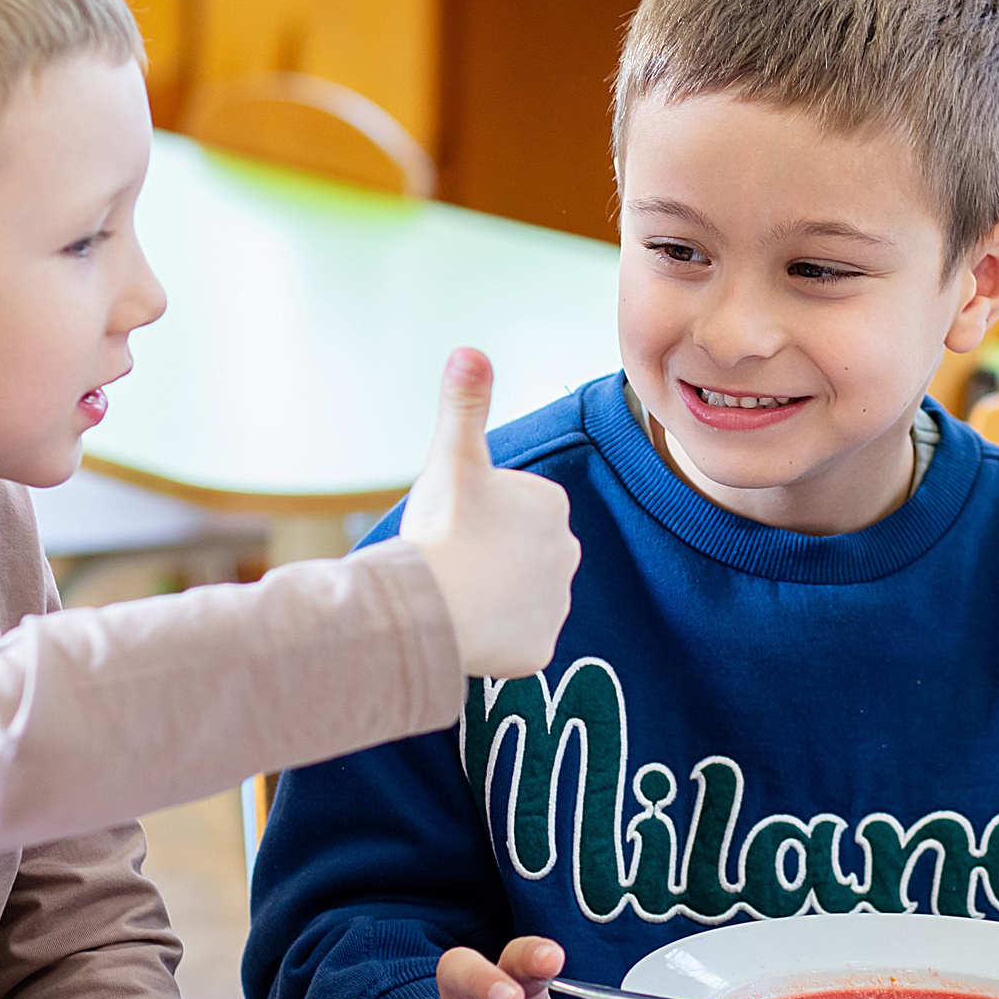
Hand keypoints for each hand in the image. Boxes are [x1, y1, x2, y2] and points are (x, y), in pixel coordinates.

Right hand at [400, 349, 577, 678]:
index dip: (475, 516)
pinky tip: (467, 626)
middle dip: (488, 556)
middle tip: (453, 559)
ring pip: (516, 595)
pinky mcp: (540, 649)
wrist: (430, 608)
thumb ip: (464, 403)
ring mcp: (556, 605)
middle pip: (516, 552)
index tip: (455, 524)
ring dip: (491, 595)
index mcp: (551, 506)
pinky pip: (514, 638)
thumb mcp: (452, 457)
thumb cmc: (442, 529)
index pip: (511, 509)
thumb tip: (470, 349)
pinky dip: (493, 636)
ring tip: (457, 593)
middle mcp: (567, 554)